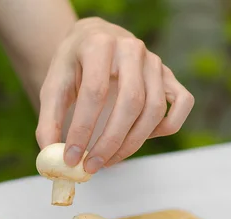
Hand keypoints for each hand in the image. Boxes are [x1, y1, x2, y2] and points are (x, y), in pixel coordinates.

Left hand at [35, 17, 194, 173]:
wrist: (92, 41)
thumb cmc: (72, 67)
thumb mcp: (53, 87)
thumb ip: (49, 121)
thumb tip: (51, 157)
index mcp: (99, 44)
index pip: (94, 92)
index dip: (83, 129)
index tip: (72, 158)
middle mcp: (132, 48)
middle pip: (130, 103)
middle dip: (110, 142)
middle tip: (91, 166)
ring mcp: (154, 61)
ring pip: (154, 109)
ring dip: (132, 143)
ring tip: (107, 160)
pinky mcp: (169, 75)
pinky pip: (182, 103)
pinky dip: (168, 126)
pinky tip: (140, 139)